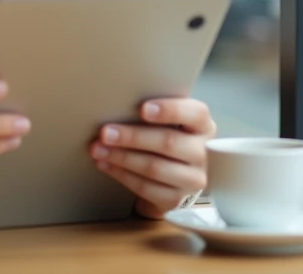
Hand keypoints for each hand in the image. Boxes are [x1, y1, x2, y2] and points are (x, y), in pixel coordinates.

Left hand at [90, 98, 215, 218]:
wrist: (175, 176)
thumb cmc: (168, 138)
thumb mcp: (170, 121)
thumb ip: (155, 112)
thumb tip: (119, 104)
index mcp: (202, 125)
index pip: (195, 114)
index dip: (170, 110)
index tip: (143, 108)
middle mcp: (203, 152)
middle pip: (168, 142)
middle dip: (132, 136)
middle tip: (105, 132)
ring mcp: (193, 179)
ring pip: (154, 168)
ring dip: (122, 158)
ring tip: (98, 149)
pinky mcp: (177, 199)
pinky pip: (146, 188)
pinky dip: (122, 175)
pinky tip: (106, 165)